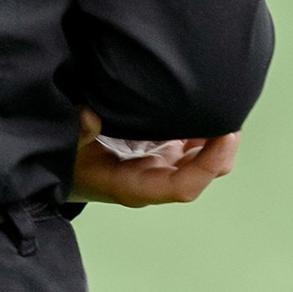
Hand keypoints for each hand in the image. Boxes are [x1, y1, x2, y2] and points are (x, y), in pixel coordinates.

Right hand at [72, 113, 239, 207]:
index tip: (226, 135)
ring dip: (216, 138)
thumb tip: (90, 117)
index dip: (208, 164)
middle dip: (222, 148)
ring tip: (223, 104)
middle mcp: (153, 181)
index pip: (182, 186)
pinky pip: (192, 146)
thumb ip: (76, 133)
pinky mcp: (159, 153)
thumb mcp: (64, 148)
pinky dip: (204, 129)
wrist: (60, 170)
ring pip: (202, 159)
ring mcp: (159, 167)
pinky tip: (206, 106)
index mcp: (134, 186)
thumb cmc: (62, 162)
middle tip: (232, 111)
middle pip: (202, 174)